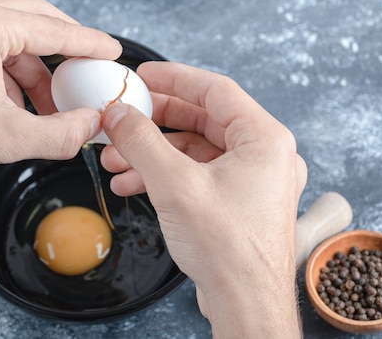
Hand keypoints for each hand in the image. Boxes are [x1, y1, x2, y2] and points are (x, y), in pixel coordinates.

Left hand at [0, 0, 121, 182]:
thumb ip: (60, 133)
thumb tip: (90, 126)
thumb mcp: (5, 140)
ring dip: (33, 67)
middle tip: (84, 71)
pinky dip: (7, 69)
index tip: (110, 51)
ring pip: (9, 34)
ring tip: (46, 105)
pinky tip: (13, 102)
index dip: (89, 43)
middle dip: (63, 49)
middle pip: (33, 18)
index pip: (54, 29)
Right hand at [100, 62, 306, 337]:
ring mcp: (252, 180)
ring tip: (116, 160)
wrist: (245, 304)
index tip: (143, 76)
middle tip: (124, 117)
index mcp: (265, 140)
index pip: (215, 90)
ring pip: (195, 150)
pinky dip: (165, 175)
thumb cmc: (229, 251)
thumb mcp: (175, 184)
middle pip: (202, 119)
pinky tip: (131, 182)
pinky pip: (197, 174)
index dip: (174, 79)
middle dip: (155, 122)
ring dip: (153, 153)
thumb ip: (141, 141)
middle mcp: (264, 156)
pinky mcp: (237, 202)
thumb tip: (118, 114)